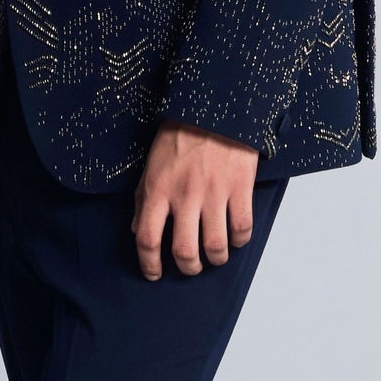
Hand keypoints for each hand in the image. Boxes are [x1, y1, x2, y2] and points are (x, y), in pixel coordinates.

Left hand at [131, 117, 258, 280]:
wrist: (215, 107)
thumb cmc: (181, 135)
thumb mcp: (152, 165)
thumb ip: (143, 199)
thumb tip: (138, 230)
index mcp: (157, 190)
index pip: (147, 238)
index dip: (149, 263)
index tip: (154, 273)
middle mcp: (184, 196)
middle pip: (183, 250)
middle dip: (187, 267)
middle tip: (190, 266)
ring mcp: (214, 193)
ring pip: (215, 246)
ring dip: (215, 259)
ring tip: (215, 256)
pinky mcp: (239, 188)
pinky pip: (242, 227)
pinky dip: (239, 241)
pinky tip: (235, 238)